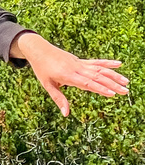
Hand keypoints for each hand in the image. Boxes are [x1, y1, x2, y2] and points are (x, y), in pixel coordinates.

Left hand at [10, 31, 129, 116]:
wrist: (38, 49)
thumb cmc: (41, 68)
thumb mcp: (47, 84)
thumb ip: (58, 98)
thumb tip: (66, 114)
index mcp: (68, 75)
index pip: (87, 83)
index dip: (99, 88)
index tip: (112, 94)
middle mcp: (76, 68)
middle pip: (97, 76)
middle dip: (112, 84)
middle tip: (125, 91)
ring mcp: (79, 63)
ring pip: (99, 69)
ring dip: (113, 75)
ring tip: (126, 82)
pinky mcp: (80, 60)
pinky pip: (95, 62)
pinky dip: (107, 63)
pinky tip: (118, 64)